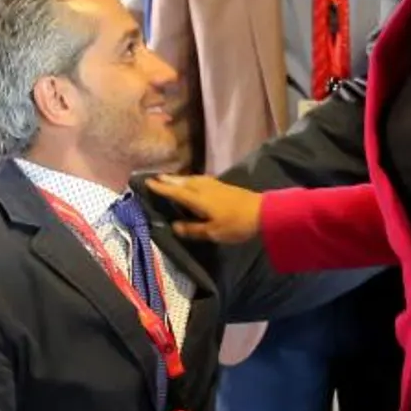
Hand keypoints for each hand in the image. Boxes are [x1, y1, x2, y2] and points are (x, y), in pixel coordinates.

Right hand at [143, 175, 263, 243]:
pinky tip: (193, 181)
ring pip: (192, 179)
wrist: (262, 212)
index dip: (161, 188)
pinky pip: (201, 179)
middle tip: (155, 177)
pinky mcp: (223, 185)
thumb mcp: (213, 232)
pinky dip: (191, 179)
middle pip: (182, 182)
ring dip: (179, 178)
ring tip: (170, 179)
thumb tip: (174, 226)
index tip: (148, 182)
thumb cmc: (236, 224)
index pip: (176, 193)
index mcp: (198, 199)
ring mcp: (215, 185)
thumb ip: (193, 229)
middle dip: (168, 180)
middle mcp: (204, 188)